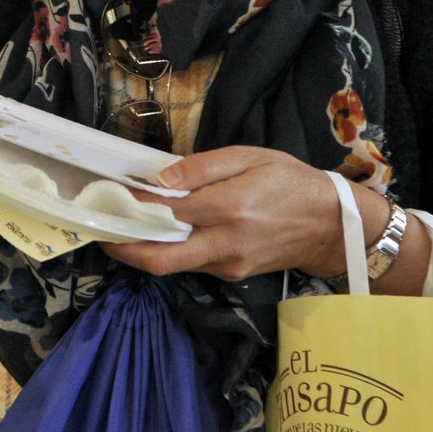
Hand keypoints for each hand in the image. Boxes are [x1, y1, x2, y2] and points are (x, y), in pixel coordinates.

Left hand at [103, 146, 357, 281]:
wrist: (333, 226)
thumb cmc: (292, 182)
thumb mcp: (251, 157)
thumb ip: (203, 167)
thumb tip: (161, 180)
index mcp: (230, 208)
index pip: (167, 212)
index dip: (134, 206)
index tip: (110, 194)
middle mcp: (225, 243)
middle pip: (159, 259)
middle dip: (122, 248)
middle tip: (99, 230)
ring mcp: (228, 265)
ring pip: (171, 266)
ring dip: (141, 251)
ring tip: (119, 227)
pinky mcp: (231, 274)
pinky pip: (190, 265)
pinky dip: (167, 251)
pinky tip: (156, 233)